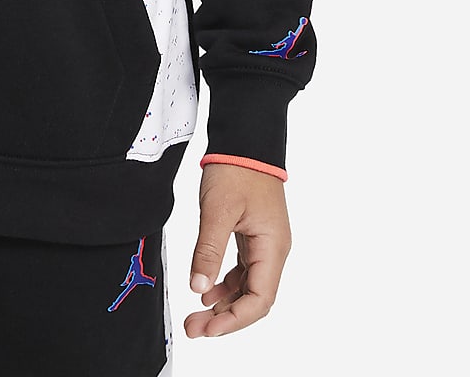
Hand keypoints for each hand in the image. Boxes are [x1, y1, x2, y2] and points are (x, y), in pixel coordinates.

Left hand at [185, 163, 290, 338]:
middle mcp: (273, 250)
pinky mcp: (253, 236)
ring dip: (224, 304)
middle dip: (226, 318)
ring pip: (248, 287)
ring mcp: (265, 244)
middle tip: (195, 329)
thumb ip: (209, 250)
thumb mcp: (218, 210)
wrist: (245, 140)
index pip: (260, 300)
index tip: (208, 329)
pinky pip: (243, 271)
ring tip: (197, 315)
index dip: (234, 320)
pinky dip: (225, 284)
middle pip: (254, 299)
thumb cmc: (237, 169)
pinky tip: (206, 289)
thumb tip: (199, 287)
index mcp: (272, 247)